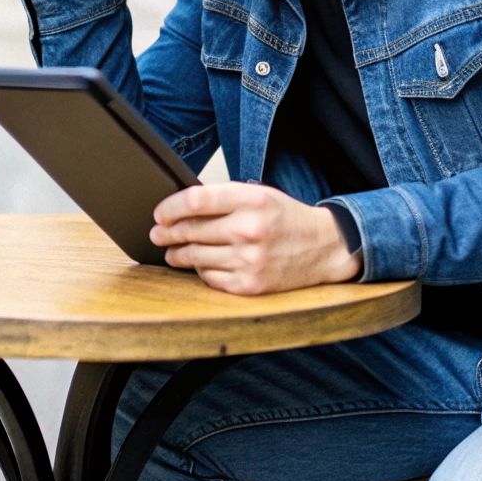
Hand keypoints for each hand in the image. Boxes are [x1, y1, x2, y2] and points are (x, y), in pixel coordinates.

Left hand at [149, 183, 361, 294]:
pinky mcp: (250, 285)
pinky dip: (201, 270)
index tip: (159, 213)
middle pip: (190, 230)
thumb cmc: (285, 218)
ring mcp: (249, 260)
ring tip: (172, 251)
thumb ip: (223, 198)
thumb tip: (178, 209)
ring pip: (194, 257)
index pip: (195, 200)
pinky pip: (209, 277)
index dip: (170, 207)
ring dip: (177, 254)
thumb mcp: (259, 195)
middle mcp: (249, 230)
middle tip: (157, 234)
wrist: (324, 247)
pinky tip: (201, 264)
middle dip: (166, 233)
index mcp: (251, 200)